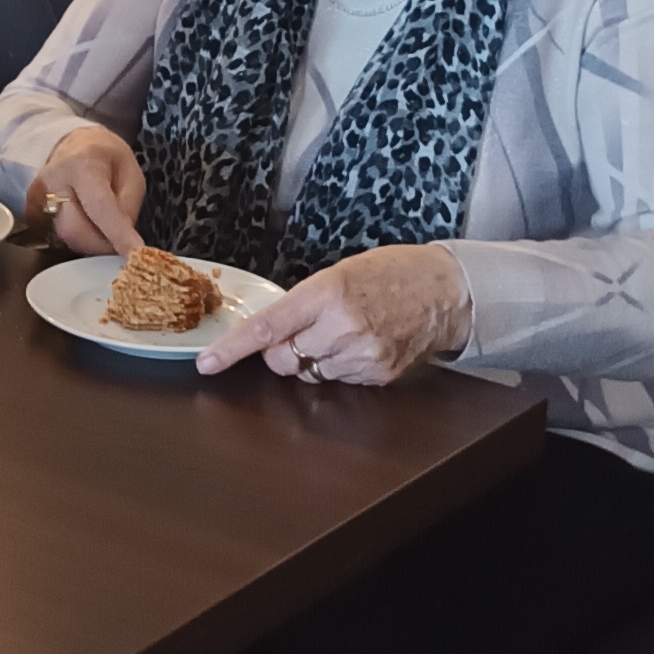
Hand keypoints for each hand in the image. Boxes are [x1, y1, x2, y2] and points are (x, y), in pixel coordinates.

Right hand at [28, 124, 144, 255]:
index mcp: (82, 164)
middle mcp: (52, 180)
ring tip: (102, 225)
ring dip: (90, 242)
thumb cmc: (107, 158)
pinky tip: (86, 223)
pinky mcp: (31, 211)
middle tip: (118, 239)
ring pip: (66, 238)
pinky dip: (78, 238)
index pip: (99, 206)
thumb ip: (128, 207)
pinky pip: (57, 237)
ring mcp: (36, 196)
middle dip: (101, 243)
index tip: (134, 253)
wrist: (74, 146)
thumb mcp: (131, 174)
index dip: (117, 233)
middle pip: (75, 230)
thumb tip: (122, 242)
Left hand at [196, 243, 471, 386]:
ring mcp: (361, 356)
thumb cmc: (391, 273)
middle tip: (304, 331)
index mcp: (325, 293)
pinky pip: (339, 381)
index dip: (232, 350)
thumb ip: (302, 303)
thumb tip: (269, 332)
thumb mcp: (338, 274)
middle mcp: (341, 328)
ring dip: (313, 359)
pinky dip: (340, 367)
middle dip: (281, 352)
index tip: (208, 363)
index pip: (267, 328)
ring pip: (309, 374)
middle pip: (282, 361)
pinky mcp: (378, 375)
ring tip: (342, 333)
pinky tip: (361, 344)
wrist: (446, 290)